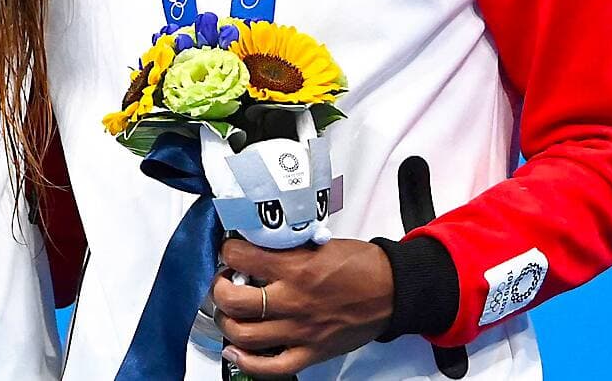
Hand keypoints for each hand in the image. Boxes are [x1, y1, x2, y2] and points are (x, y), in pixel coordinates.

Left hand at [211, 238, 392, 377]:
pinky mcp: (312, 352)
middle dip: (220, 289)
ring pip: (245, 335)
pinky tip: (235, 350)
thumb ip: (286, 249)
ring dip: (227, 322)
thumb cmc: (359, 265)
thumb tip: (255, 248)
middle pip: (234, 301)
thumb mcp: (318, 244)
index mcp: (296, 268)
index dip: (228, 251)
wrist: (392, 290)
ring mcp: (301, 331)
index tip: (230, 252)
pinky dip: (247, 361)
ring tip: (230, 312)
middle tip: (225, 282)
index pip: (241, 257)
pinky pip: (272, 367)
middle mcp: (294, 301)